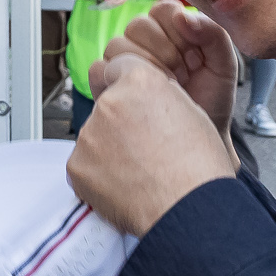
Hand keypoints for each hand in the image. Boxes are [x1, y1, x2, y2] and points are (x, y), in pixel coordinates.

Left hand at [68, 54, 236, 237]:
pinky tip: (126, 185)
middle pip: (106, 106)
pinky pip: (84, 165)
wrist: (189, 208)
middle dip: (119, 123)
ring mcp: (90, 134)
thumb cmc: (199, 167)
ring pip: (95, 136)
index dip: (129, 91)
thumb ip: (158, 96)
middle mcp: (110, 102)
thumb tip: (143, 98)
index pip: (119, 68)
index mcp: (141, 82)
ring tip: (140, 171)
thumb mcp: (191, 111)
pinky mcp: (77, 165)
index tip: (137, 108)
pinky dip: (99, 175)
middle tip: (144, 148)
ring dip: (109, 150)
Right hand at [101, 0, 239, 135]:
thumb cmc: (212, 101)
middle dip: (164, 51)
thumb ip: (212, 32)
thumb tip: (182, 15)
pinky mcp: (106, 83)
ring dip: (144, 67)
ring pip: (117, 44)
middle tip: (182, 75)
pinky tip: (142, 95)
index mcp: (172, 30)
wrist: (201, 136)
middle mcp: (144, 41)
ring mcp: (123, 61)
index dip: (178, 30)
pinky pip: (97, 69)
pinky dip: (118, 79)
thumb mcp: (224, 64)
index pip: (163, 9)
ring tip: (165, 88)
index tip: (194, 55)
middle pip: (138, 24)